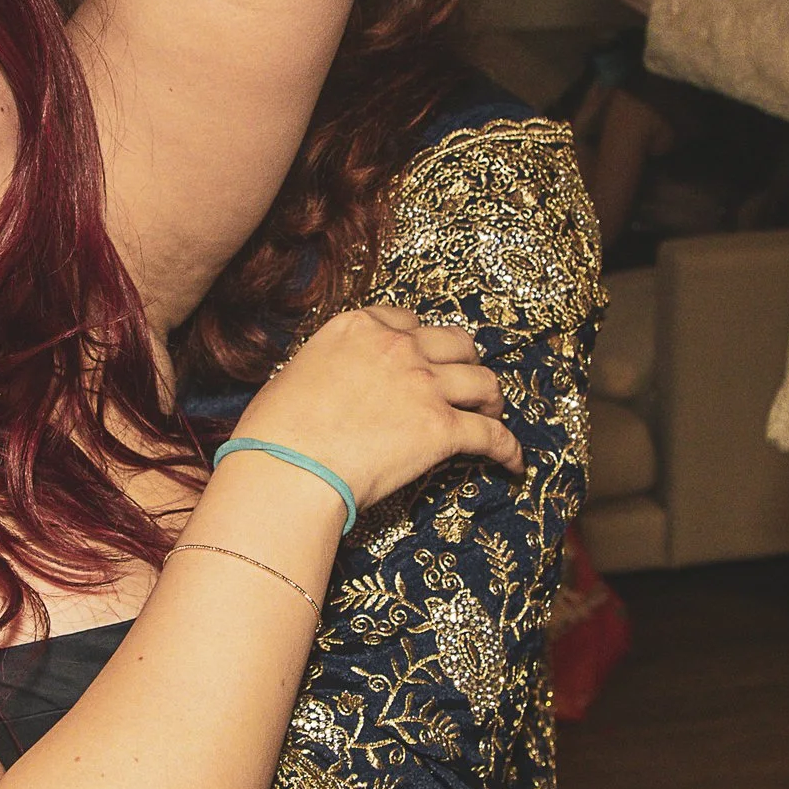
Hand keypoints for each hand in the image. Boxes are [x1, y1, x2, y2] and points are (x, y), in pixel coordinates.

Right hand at [232, 307, 522, 512]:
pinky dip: (508, 449)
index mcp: (357, 327)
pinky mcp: (441, 429)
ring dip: (492, 398)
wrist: (287, 468)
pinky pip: (491, 435)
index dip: (421, 340)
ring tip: (492, 414)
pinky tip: (514, 463)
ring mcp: (423, 385)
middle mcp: (396, 347)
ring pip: (483, 382)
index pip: (406, 320)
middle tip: (465, 383)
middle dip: (464, 361)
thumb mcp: (293, 375)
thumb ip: (326, 367)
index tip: (424, 357)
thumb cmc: (274, 433)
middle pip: (455, 342)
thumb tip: (330, 385)